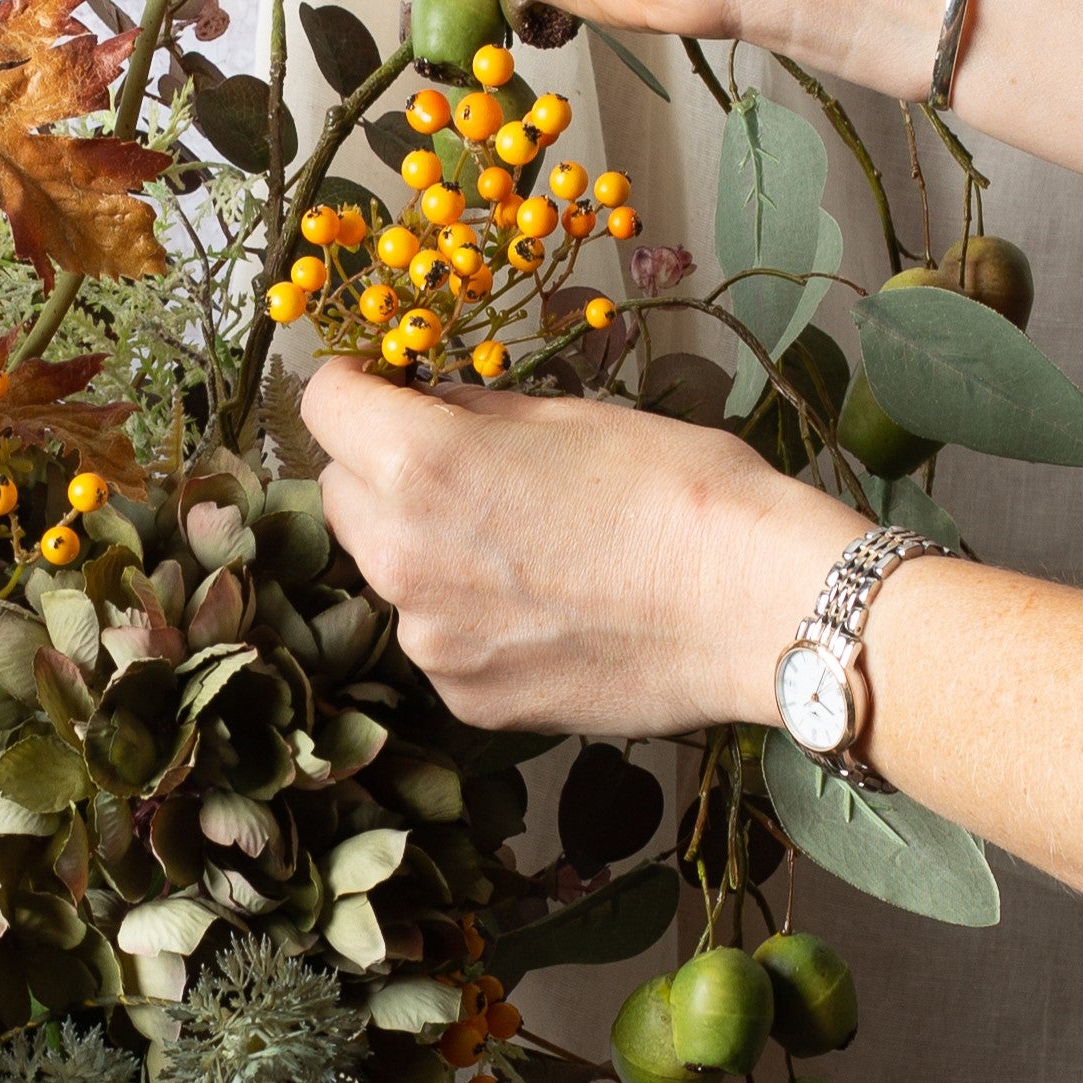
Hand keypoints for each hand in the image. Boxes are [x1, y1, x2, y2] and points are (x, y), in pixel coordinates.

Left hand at [302, 361, 866, 738]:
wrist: (756, 607)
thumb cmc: (678, 491)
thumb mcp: (567, 416)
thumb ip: (473, 416)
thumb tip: (429, 407)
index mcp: (420, 463)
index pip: (325, 403)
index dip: (356, 385)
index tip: (385, 387)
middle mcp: (402, 555)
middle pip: (340, 491)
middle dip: (378, 467)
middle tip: (455, 463)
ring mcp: (429, 638)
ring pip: (385, 568)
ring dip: (420, 544)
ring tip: (513, 541)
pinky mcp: (465, 697)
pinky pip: (435, 636)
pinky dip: (464, 615)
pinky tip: (541, 604)